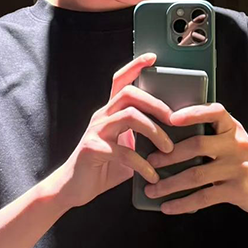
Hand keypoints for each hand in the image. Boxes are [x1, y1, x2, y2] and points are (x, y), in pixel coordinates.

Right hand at [52, 53, 174, 208]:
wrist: (72, 189)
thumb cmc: (102, 167)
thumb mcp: (127, 149)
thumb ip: (143, 139)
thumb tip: (175, 138)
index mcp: (110, 113)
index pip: (121, 81)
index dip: (135, 66)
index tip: (154, 58)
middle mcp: (101, 117)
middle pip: (130, 94)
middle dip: (157, 103)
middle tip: (175, 120)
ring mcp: (95, 131)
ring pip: (129, 116)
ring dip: (154, 131)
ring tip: (168, 149)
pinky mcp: (92, 149)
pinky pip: (124, 152)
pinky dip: (143, 165)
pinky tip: (152, 175)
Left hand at [143, 101, 247, 215]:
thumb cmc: (240, 162)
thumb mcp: (231, 142)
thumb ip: (209, 136)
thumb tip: (164, 140)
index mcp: (233, 128)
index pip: (215, 112)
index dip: (193, 113)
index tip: (171, 118)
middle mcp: (237, 145)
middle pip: (198, 145)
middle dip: (169, 155)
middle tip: (149, 163)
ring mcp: (238, 168)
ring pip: (196, 175)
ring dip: (169, 184)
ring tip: (151, 190)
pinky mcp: (237, 190)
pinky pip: (203, 197)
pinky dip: (182, 203)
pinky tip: (167, 207)